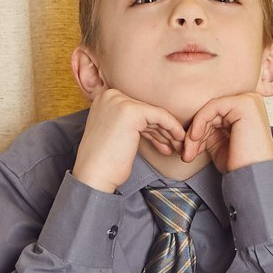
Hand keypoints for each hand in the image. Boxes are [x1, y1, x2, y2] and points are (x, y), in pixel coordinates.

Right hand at [73, 86, 188, 192]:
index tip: (165, 141)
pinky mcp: (131, 111)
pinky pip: (160, 116)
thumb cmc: (105, 162)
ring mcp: (119, 101)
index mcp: (104, 99)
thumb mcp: (117, 134)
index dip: (153, 127)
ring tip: (178, 147)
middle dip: (162, 130)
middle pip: (146, 112)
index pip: (137, 111)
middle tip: (176, 144)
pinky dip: (172, 127)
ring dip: (169, 132)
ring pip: (154, 114)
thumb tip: (157, 124)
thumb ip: (132, 124)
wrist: (93, 177)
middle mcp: (110, 96)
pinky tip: (179, 139)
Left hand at [183, 91, 272, 172]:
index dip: (198, 132)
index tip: (190, 152)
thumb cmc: (238, 164)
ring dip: (194, 132)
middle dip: (194, 134)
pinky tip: (195, 138)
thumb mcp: (218, 142)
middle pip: (211, 112)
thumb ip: (207, 128)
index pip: (214, 114)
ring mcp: (249, 101)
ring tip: (189, 153)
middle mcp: (250, 101)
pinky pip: (212, 107)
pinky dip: (199, 122)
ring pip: (209, 110)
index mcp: (246, 110)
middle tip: (186, 155)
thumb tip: (188, 123)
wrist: (252, 178)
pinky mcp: (245, 104)